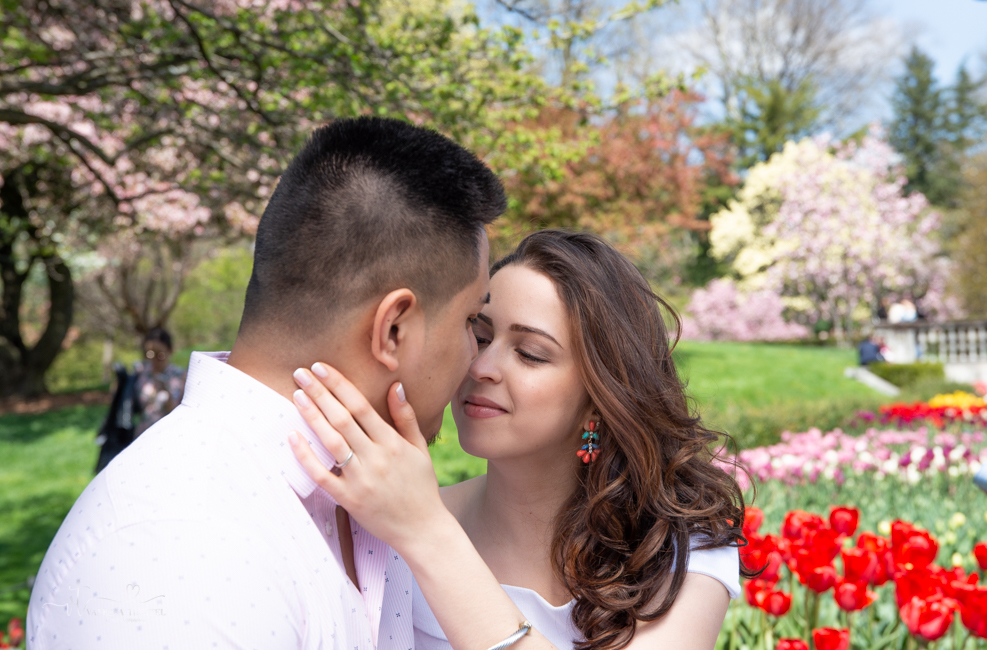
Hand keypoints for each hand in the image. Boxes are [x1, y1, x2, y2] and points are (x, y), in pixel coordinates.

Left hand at [287, 363, 453, 552]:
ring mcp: (360, 480)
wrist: (422, 529)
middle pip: (342, 419)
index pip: (361, 406)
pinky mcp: (348, 499)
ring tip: (297, 396)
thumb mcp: (419, 449)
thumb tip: (395, 386)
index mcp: (393, 443)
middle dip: (320, 393)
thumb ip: (405, 417)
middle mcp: (375, 459)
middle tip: (301, 373)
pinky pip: (322, 476)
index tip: (322, 367)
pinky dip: (306, 457)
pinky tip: (293, 437)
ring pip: (331, 442)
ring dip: (312, 417)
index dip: (340, 385)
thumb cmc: (421, 487)